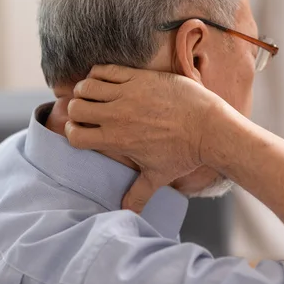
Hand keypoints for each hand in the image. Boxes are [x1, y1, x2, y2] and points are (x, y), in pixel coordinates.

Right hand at [65, 65, 221, 211]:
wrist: (210, 128)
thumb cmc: (185, 154)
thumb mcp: (158, 176)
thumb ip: (138, 195)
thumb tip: (126, 214)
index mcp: (116, 140)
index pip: (74, 135)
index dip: (74, 133)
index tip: (83, 130)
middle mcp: (117, 116)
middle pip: (75, 108)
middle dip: (76, 110)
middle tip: (88, 110)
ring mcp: (127, 94)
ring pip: (87, 86)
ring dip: (86, 90)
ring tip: (95, 94)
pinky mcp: (139, 77)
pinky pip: (106, 70)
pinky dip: (99, 73)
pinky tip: (106, 80)